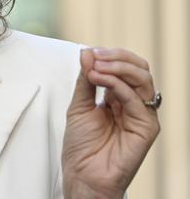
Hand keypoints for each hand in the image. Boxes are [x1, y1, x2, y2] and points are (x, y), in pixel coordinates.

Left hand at [62, 47, 159, 197]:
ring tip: (95, 68)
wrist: (83, 175)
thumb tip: (87, 52)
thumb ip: (85, 79)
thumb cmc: (82, 146)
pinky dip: (117, 84)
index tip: (89, 52)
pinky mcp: (147, 128)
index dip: (109, 54)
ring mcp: (142, 114)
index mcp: (119, 96)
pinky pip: (136, 99)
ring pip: (142, 79)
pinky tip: (100, 80)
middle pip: (138, 68)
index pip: (125, 65)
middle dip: (116, 57)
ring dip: (117, 67)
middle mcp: (133, 103)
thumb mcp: (79, 104)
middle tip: (94, 57)